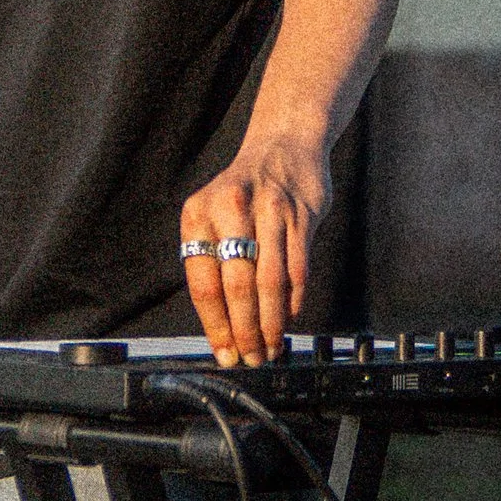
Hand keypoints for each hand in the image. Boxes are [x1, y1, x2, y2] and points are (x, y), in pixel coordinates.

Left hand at [179, 128, 329, 366]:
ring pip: (269, 282)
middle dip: (245, 331)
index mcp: (198, 214)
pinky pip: (297, 269)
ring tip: (271, 348)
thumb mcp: (213, 214)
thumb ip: (215, 262)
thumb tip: (223, 327)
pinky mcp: (301, 214)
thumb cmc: (244, 190)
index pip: (203, 283)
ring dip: (271, 324)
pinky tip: (290, 319)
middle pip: (237, 287)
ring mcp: (268, 211)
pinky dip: (294, 301)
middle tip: (252, 358)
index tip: (225, 353)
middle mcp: (230, 210)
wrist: (285, 143)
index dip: (215, 326)